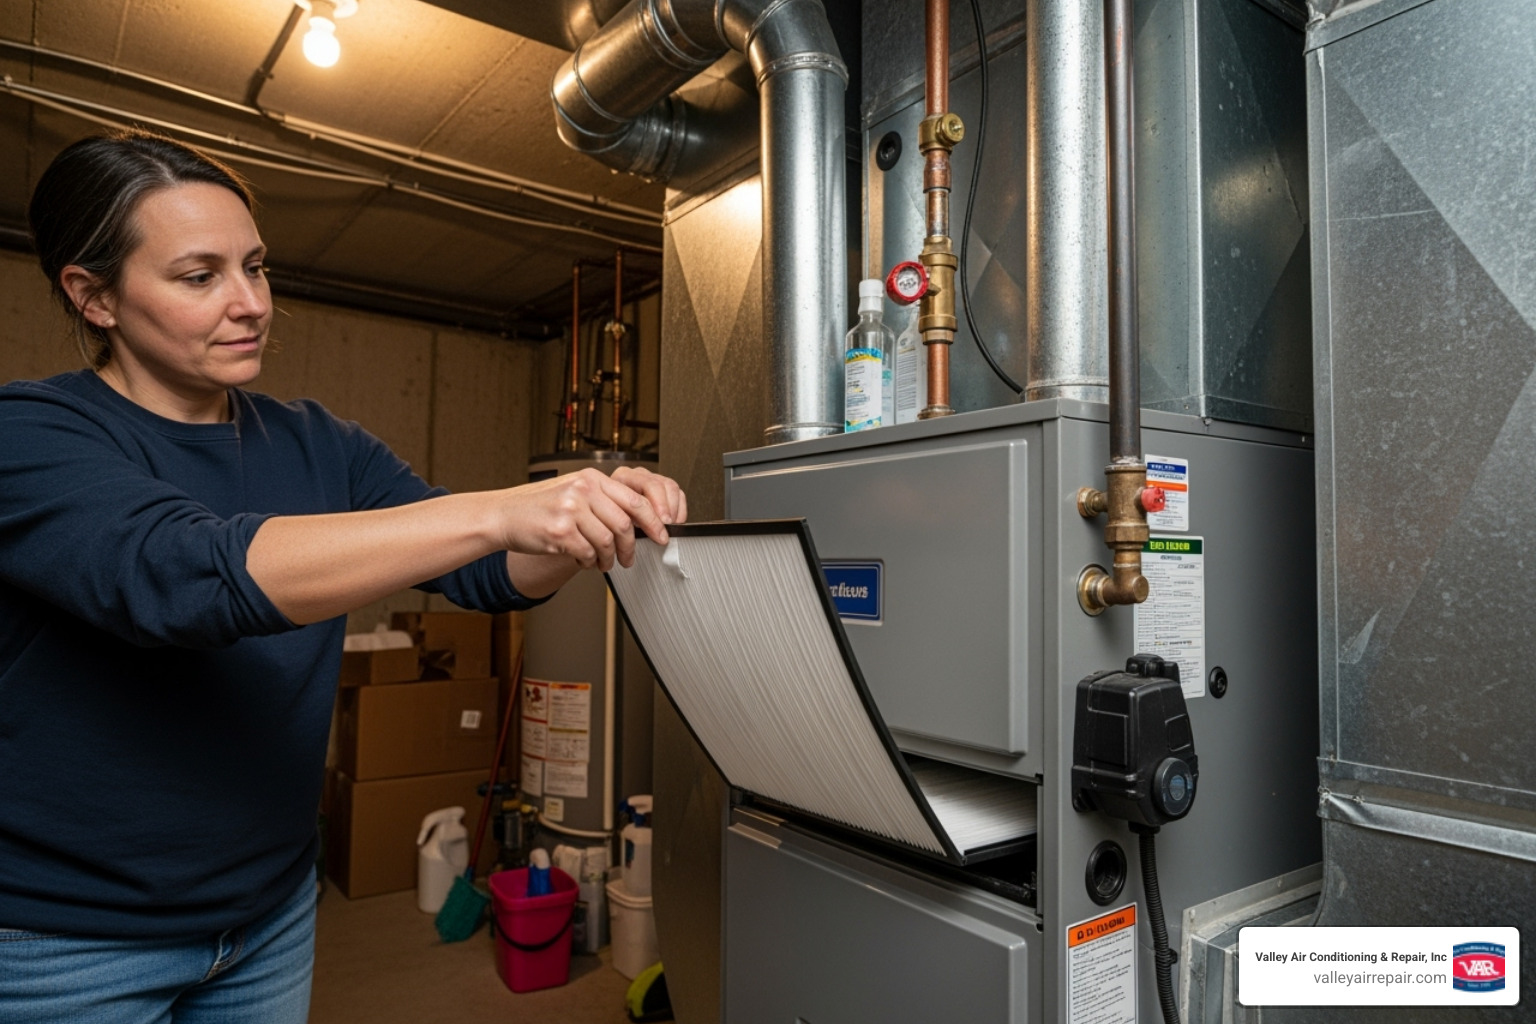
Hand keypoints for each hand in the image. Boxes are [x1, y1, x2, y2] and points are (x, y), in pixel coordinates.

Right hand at [495, 467, 687, 571]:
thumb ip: (603, 501)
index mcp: (591, 478)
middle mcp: (583, 489)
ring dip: (608, 559)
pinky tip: (583, 560)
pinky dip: (589, 562)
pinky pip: (588, 553)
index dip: (654, 522)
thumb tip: (640, 522)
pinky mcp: (559, 531)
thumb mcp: (574, 492)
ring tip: (603, 562)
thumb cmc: (540, 507)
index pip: (636, 500)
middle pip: (625, 524)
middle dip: (631, 547)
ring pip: (607, 542)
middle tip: (629, 559)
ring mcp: (571, 509)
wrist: (504, 515)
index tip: (661, 536)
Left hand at [611, 465, 686, 528]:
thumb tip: (648, 529)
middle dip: (666, 508)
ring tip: (671, 525)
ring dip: (674, 509)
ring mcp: (653, 478)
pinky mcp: (664, 487)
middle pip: (660, 485)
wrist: (610, 517)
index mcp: (623, 477)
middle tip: (667, 525)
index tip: (662, 523)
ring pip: (671, 487)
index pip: (646, 485)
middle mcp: (638, 474)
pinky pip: (679, 493)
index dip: (657, 505)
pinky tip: (675, 521)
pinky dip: (680, 509)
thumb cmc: (611, 517)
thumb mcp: (615, 518)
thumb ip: (628, 519)